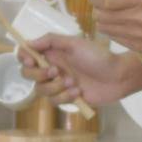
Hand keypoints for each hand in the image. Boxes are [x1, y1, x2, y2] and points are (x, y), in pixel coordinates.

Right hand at [19, 33, 137, 108]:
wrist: (118, 76)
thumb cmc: (98, 57)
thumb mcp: (74, 43)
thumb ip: (50, 40)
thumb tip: (28, 43)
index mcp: (52, 53)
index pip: (27, 55)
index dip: (24, 58)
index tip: (31, 61)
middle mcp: (52, 68)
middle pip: (28, 75)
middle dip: (39, 75)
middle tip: (55, 71)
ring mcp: (58, 84)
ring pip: (40, 90)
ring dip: (55, 87)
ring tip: (73, 82)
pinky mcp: (66, 98)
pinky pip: (54, 101)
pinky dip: (65, 97)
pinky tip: (78, 92)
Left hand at [91, 0, 141, 56]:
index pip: (106, 0)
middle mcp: (138, 18)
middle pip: (101, 14)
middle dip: (98, 7)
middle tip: (103, 2)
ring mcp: (137, 35)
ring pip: (104, 27)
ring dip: (103, 18)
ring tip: (113, 13)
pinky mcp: (137, 47)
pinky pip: (113, 37)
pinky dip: (112, 29)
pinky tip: (122, 23)